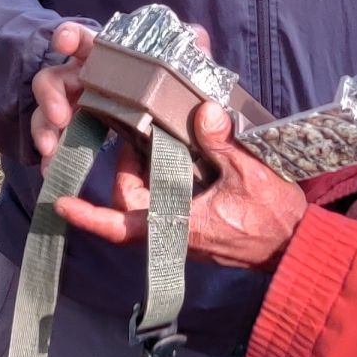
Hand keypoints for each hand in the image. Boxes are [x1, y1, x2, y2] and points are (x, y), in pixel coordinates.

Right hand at [34, 18, 211, 162]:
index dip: (70, 36)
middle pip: (53, 78)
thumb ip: (191, 57)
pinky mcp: (72, 134)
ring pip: (45, 112)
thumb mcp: (182, 77)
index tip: (65, 42)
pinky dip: (51, 158)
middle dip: (50, 95)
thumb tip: (199, 35)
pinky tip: (51, 172)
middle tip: (60, 117)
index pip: (83, 40)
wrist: (161, 130)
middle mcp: (82, 80)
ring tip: (51, 151)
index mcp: (105, 59)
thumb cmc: (167, 94)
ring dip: (43, 129)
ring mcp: (72, 107)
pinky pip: (55, 144)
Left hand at [57, 102, 307, 269]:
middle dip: (126, 167)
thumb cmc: (273, 220)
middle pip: (132, 200)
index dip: (89, 215)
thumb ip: (224, 143)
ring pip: (150, 197)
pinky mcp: (198, 221)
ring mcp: (185, 227)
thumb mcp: (250, 175)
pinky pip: (170, 197)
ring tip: (155, 132)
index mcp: (177, 226)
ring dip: (148, 168)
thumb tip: (203, 111)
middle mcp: (174, 230)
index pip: (120, 226)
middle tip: (133, 132)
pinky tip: (182, 147)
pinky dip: (167, 174)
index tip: (60, 202)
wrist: (296, 245)